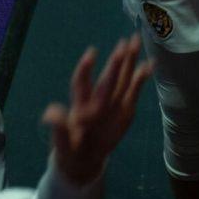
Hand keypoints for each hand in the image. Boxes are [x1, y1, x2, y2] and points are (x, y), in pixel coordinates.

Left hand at [43, 36, 152, 185]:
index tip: (91, 53)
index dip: (85, 70)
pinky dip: (141, 77)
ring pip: (122, 78)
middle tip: (124, 43)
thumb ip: (59, 128)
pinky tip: (149, 63)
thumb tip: (49, 113)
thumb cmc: (70, 148)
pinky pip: (134, 91)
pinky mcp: (125, 108)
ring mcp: (112, 101)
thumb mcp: (63, 143)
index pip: (82, 84)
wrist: (86, 158)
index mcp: (80, 105)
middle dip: (115, 63)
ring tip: (136, 40)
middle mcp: (97, 98)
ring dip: (129, 60)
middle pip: (107, 78)